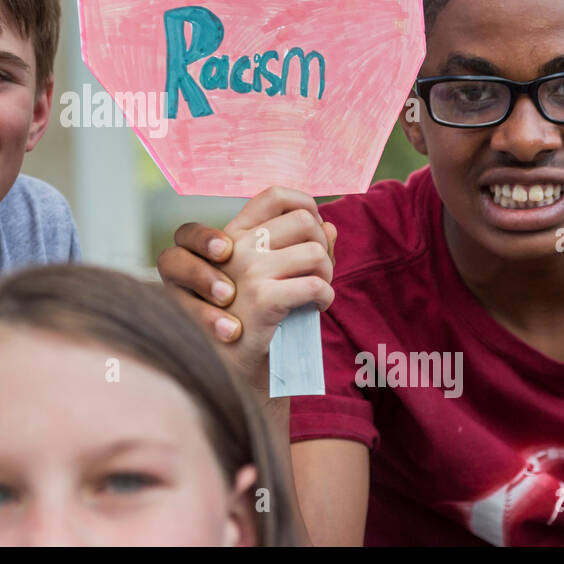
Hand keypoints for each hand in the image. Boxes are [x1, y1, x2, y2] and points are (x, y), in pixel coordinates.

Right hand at [158, 187, 335, 388]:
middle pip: (304, 221)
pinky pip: (317, 286)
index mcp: (233, 235)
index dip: (304, 204)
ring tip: (318, 292)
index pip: (274, 195)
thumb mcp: (269, 274)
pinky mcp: (262, 299)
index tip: (313, 230)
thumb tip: (331, 225)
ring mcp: (247, 271)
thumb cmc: (253, 318)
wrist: (235, 367)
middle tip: (319, 271)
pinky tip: (317, 308)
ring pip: (316, 252)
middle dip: (322, 246)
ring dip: (327, 274)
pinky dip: (326, 298)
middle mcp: (236, 246)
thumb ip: (298, 245)